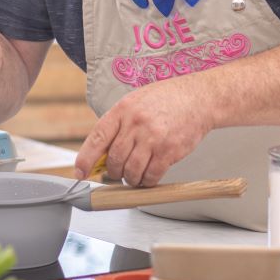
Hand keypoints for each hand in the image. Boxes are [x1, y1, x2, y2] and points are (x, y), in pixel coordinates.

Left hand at [74, 81, 212, 187]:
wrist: (199, 98)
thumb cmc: (167, 99)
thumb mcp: (136, 102)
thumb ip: (119, 124)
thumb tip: (102, 151)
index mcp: (123, 110)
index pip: (97, 138)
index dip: (85, 159)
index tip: (80, 172)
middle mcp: (136, 124)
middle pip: (114, 159)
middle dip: (113, 171)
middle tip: (118, 173)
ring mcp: (153, 138)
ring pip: (131, 171)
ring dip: (130, 179)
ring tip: (135, 176)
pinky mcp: (169, 151)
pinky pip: (151, 175)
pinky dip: (147, 181)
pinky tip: (149, 176)